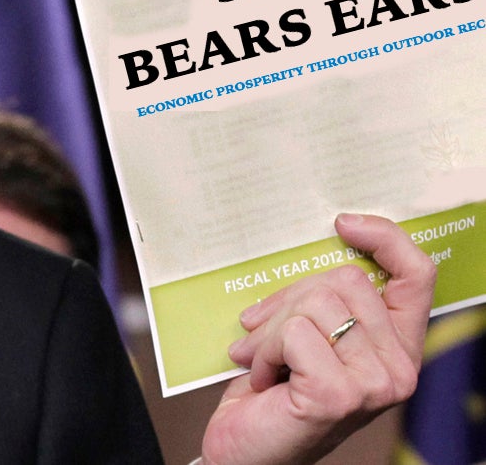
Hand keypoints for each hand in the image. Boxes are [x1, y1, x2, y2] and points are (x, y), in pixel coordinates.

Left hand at [199, 213, 435, 464]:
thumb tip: (317, 244)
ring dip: (271, 329)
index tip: (343, 223)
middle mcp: (399, 369)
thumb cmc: (276, 390)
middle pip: (344, 279)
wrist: (249, 451)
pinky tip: (262, 379)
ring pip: (314, 303)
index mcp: (396, 346)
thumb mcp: (308, 332)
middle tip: (266, 332)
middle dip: (291, 298)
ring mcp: (374, 385)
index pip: (417, 275)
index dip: (386, 237)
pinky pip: (293, 332)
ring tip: (264, 359)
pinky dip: (263, 350)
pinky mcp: (338, 395)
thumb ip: (324, 299)